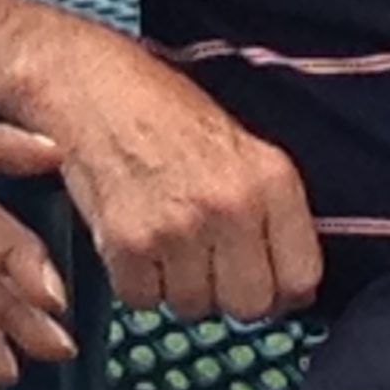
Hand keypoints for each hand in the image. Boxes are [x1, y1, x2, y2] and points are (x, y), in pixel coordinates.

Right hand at [17, 26, 319, 319]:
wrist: (88, 82)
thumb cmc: (161, 109)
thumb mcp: (240, 146)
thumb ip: (269, 211)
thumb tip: (288, 284)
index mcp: (272, 179)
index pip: (301, 279)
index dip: (277, 289)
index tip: (259, 282)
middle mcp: (232, 206)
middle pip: (248, 306)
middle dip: (225, 292)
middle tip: (203, 261)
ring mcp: (179, 228)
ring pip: (192, 307)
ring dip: (176, 284)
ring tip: (162, 236)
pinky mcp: (127, 243)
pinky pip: (142, 298)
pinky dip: (134, 279)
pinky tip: (132, 238)